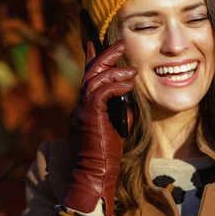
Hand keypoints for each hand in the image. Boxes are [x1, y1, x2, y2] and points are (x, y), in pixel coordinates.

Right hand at [63, 40, 136, 215]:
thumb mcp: (117, 125)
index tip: (95, 43)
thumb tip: (127, 94)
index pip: (89, 76)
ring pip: (95, 78)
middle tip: (121, 44)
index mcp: (86, 105)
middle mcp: (81, 104)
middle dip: (106, 55)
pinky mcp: (90, 114)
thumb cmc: (107, 154)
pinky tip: (130, 83)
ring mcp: (83, 109)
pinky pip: (103, 91)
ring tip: (133, 69)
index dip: (92, 58)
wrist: (96, 172)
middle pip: (91, 71)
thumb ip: (119, 108)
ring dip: (116, 70)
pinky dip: (117, 85)